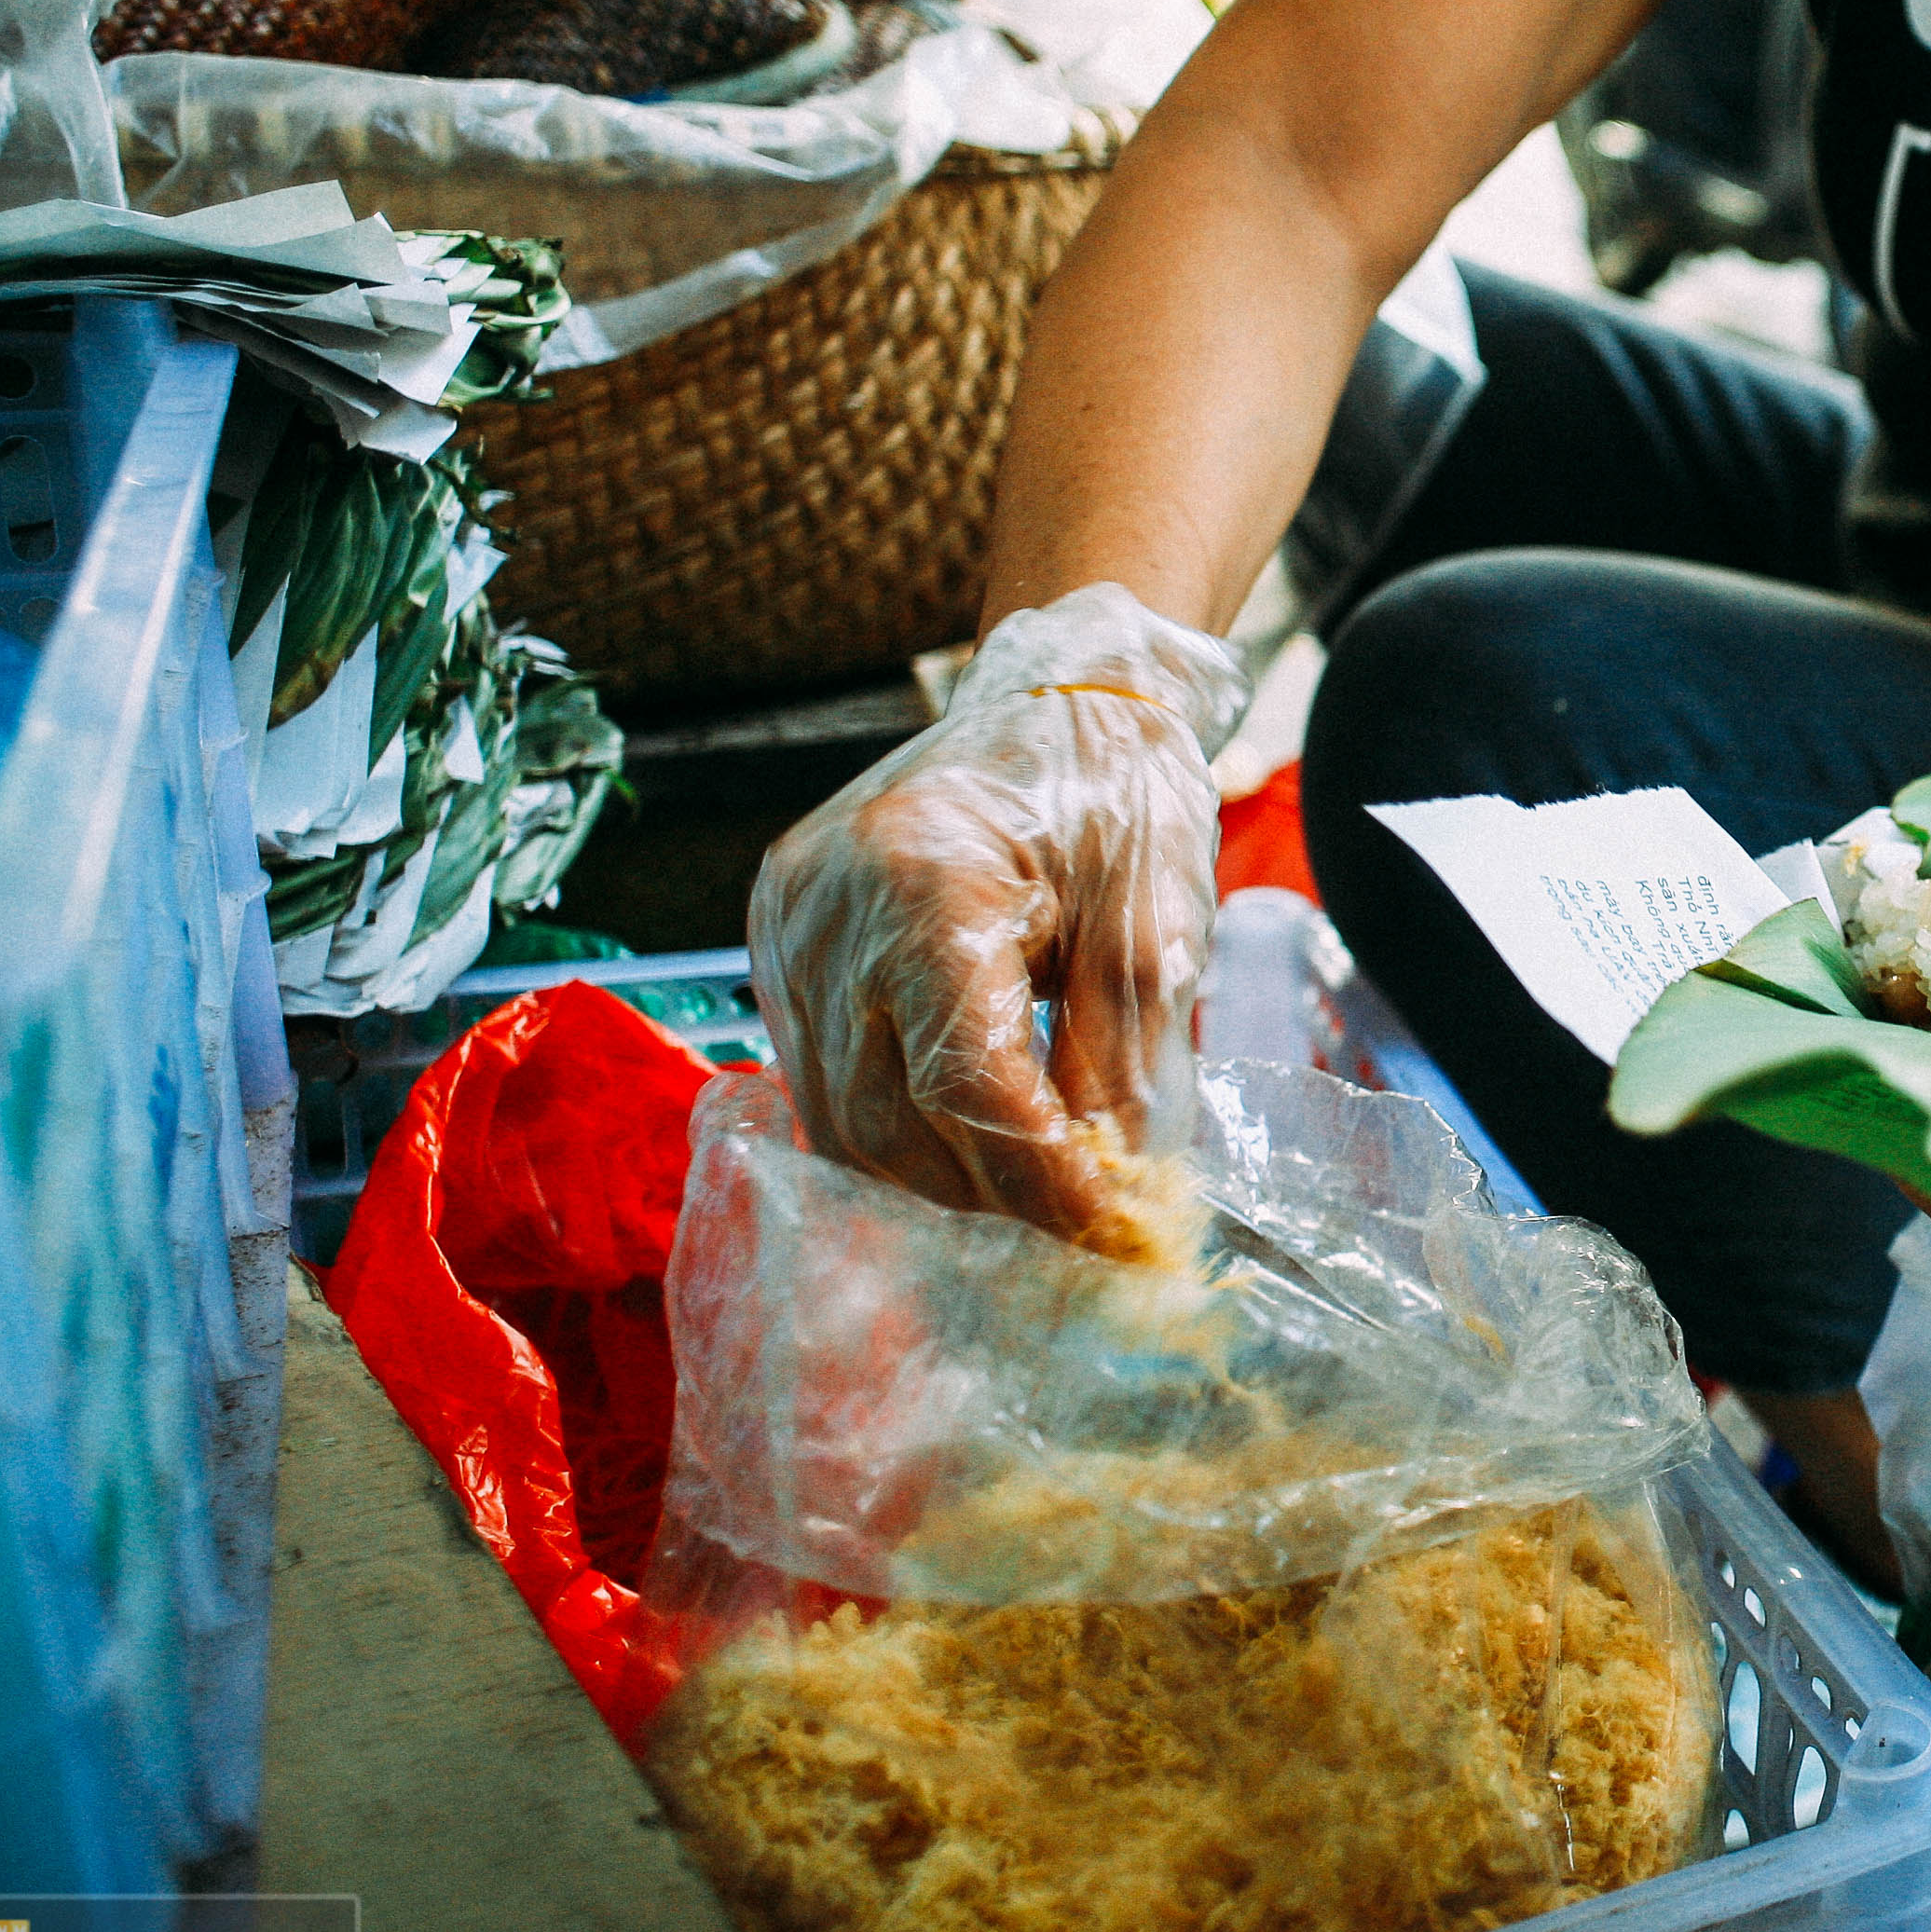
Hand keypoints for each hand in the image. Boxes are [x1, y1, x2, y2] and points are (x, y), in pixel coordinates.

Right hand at [750, 585, 1251, 1237]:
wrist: (1059, 695)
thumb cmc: (1116, 792)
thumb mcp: (1152, 925)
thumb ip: (1126, 1066)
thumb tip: (1114, 1197)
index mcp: (928, 880)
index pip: (970, 1087)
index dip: (1044, 1181)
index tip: (1118, 1236)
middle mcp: (830, 906)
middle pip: (893, 1121)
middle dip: (996, 1198)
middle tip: (1089, 1232)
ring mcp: (788, 925)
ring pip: (846, 1120)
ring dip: (942, 1180)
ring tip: (1036, 1201)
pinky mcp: (779, 938)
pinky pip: (826, 1077)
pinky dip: (900, 1129)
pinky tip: (969, 1146)